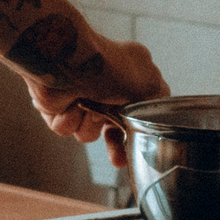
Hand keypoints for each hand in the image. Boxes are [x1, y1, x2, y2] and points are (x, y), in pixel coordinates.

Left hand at [21, 28, 165, 158]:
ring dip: (90, 122)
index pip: (137, 109)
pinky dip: (70, 119)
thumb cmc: (109, 67)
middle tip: (118, 159)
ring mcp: (81, 96)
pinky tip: (70, 103)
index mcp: (129, 75)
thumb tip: (161, 104)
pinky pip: (66, 128)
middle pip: (113, 128)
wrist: (68, 61)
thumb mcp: (150, 83)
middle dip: (115, 144)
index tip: (141, 142)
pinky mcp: (58, 106)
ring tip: (88, 102)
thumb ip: (160, 98)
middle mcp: (105, 85)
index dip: (139, 128)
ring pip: (88, 132)